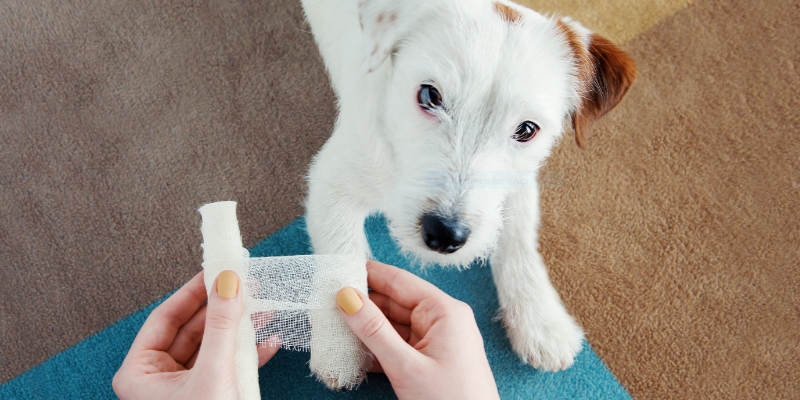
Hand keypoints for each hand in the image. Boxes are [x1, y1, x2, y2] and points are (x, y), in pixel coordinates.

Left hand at [113, 271, 279, 399]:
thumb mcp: (214, 373)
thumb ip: (221, 325)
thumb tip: (227, 282)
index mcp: (140, 373)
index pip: (166, 317)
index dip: (193, 291)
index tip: (216, 269)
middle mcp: (157, 380)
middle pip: (192, 329)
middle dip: (222, 308)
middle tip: (244, 283)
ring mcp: (183, 390)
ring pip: (211, 346)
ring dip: (238, 329)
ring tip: (262, 309)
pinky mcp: (207, 397)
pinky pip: (224, 366)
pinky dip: (246, 353)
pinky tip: (267, 343)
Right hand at [336, 261, 498, 399]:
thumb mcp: (406, 366)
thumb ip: (374, 331)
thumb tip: (347, 297)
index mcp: (444, 311)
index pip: (399, 281)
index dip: (368, 273)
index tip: (338, 269)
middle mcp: (442, 320)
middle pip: (394, 302)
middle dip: (362, 303)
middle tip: (328, 301)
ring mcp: (437, 341)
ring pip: (394, 325)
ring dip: (366, 327)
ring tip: (334, 324)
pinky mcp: (430, 361)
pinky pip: (399, 345)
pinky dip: (377, 347)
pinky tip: (354, 350)